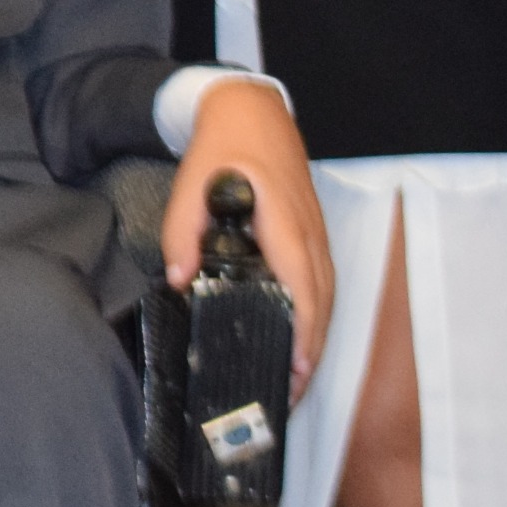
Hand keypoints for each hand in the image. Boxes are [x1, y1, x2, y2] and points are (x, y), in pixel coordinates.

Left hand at [164, 79, 333, 397]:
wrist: (253, 113)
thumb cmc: (225, 147)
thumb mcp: (191, 185)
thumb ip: (182, 233)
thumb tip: (179, 279)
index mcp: (283, 221)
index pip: (302, 287)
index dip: (303, 332)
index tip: (295, 368)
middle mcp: (309, 232)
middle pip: (322, 303)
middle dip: (311, 352)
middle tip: (291, 393)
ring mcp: (316, 234)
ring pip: (326, 297)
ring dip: (315, 339)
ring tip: (296, 379)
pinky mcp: (313, 236)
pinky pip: (322, 284)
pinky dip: (316, 316)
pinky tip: (300, 338)